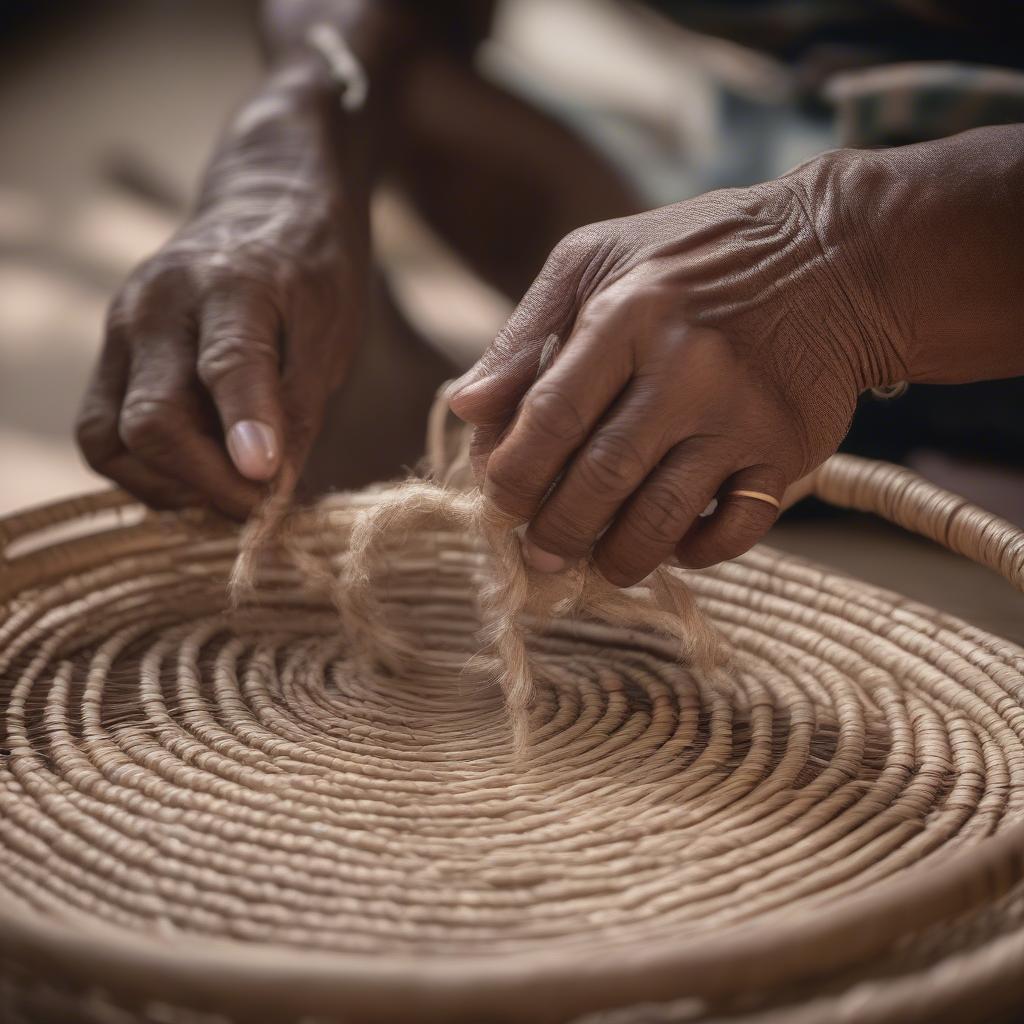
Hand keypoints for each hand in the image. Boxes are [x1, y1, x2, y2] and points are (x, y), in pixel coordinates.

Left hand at [449, 150, 907, 584]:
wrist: (835, 256)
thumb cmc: (696, 256)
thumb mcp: (597, 259)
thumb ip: (525, 333)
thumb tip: (464, 407)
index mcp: (626, 315)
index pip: (550, 418)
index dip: (512, 474)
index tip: (499, 501)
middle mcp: (686, 369)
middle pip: (598, 480)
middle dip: (554, 531)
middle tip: (539, 551)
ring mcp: (741, 415)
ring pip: (660, 518)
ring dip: (616, 558)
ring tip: (595, 564)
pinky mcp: (788, 450)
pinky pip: (734, 529)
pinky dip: (695, 553)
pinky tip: (673, 545)